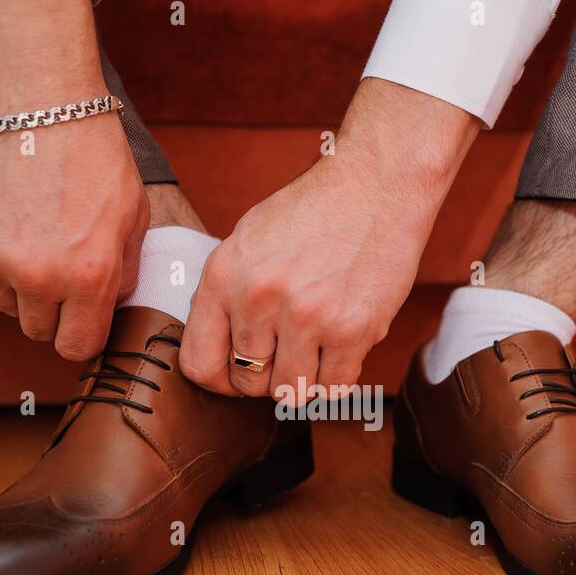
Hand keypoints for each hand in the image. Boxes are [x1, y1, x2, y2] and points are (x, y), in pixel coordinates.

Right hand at [0, 0, 148, 361]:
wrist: (33, 101)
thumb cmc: (91, 154)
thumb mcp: (133, 216)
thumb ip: (123, 273)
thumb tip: (108, 308)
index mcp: (87, 275)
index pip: (78, 347)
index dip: (84, 334)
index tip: (84, 319)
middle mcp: (37, 276)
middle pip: (39, 332)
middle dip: (53, 312)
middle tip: (61, 272)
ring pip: (7, 306)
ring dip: (21, 288)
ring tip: (35, 240)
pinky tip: (9, 223)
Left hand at [179, 79, 478, 400]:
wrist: (376, 183)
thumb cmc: (313, 211)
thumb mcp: (248, 241)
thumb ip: (227, 296)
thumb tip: (219, 355)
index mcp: (224, 276)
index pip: (199, 364)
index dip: (219, 380)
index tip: (236, 374)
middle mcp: (259, 298)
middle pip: (248, 384)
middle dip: (266, 376)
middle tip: (286, 352)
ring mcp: (307, 317)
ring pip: (291, 391)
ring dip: (302, 378)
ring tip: (314, 347)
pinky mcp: (352, 329)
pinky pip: (334, 387)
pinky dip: (336, 376)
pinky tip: (340, 346)